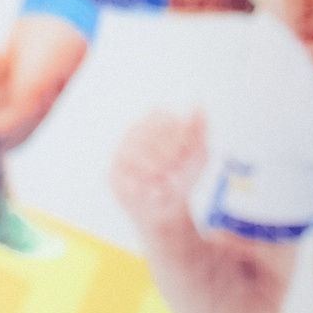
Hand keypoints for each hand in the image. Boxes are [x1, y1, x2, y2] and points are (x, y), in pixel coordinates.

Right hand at [109, 109, 206, 229]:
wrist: (169, 206)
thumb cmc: (181, 176)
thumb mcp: (198, 153)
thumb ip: (199, 130)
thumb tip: (199, 106)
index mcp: (152, 124)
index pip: (158, 116)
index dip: (173, 132)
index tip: (185, 149)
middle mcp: (133, 135)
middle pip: (147, 134)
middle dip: (167, 155)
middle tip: (177, 168)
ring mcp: (121, 154)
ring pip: (134, 153)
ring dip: (156, 170)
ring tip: (167, 181)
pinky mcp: (113, 175)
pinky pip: (127, 176)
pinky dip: (146, 186)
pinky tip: (156, 191)